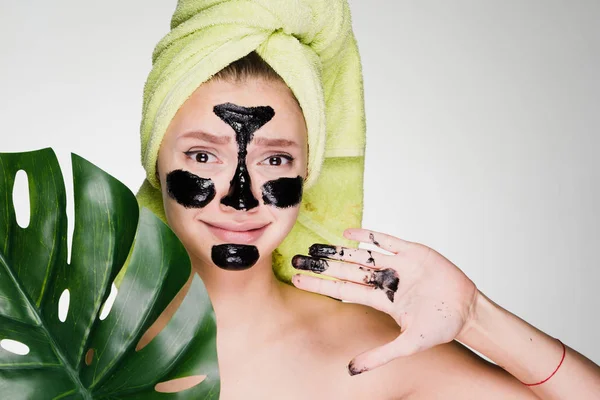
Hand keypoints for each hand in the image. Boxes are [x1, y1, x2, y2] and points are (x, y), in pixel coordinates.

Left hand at [291, 228, 478, 375]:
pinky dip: (368, 235)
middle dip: (322, 264)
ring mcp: (397, 264)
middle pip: (346, 270)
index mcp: (381, 299)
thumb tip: (350, 370)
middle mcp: (384, 280)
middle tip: (296, 258)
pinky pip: (386, 239)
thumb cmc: (440, 327)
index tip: (297, 279)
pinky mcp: (412, 251)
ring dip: (338, 249)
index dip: (321, 284)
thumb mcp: (407, 344)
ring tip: (314, 245)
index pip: (343, 289)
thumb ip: (379, 355)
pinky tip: (348, 232)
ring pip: (361, 254)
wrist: (467, 310)